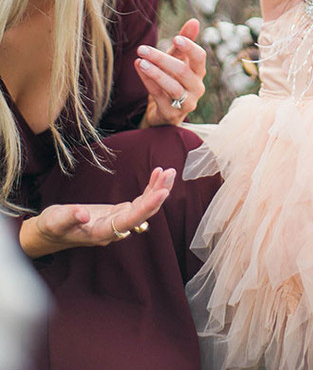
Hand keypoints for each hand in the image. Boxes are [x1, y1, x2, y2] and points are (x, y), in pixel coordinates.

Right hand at [20, 166, 174, 258]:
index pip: (130, 220)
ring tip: (168, 172)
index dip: (147, 207)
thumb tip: (83, 214)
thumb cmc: (52, 227)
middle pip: (142, 214)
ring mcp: (118, 222)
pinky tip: (156, 176)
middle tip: (170, 173)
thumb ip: (70, 217)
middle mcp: (114, 229)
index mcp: (102, 232)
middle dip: (158, 194)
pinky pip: (138, 202)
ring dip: (157, 190)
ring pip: (143, 207)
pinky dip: (148, 189)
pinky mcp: (118, 213)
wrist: (49, 233)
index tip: (161, 193)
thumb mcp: (56, 220)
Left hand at [136, 19, 205, 126]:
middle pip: (182, 71)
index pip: (200, 58)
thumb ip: (184, 42)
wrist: (163, 112)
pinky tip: (139, 69)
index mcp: (199, 72)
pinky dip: (148, 82)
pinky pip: (159, 96)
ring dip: (155, 72)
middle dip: (161, 58)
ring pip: (172, 86)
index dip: (190, 47)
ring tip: (140, 61)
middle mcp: (196, 88)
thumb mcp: (177, 60)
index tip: (176, 38)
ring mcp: (186, 103)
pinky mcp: (171, 114)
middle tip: (141, 48)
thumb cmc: (172, 80)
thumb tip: (194, 21)